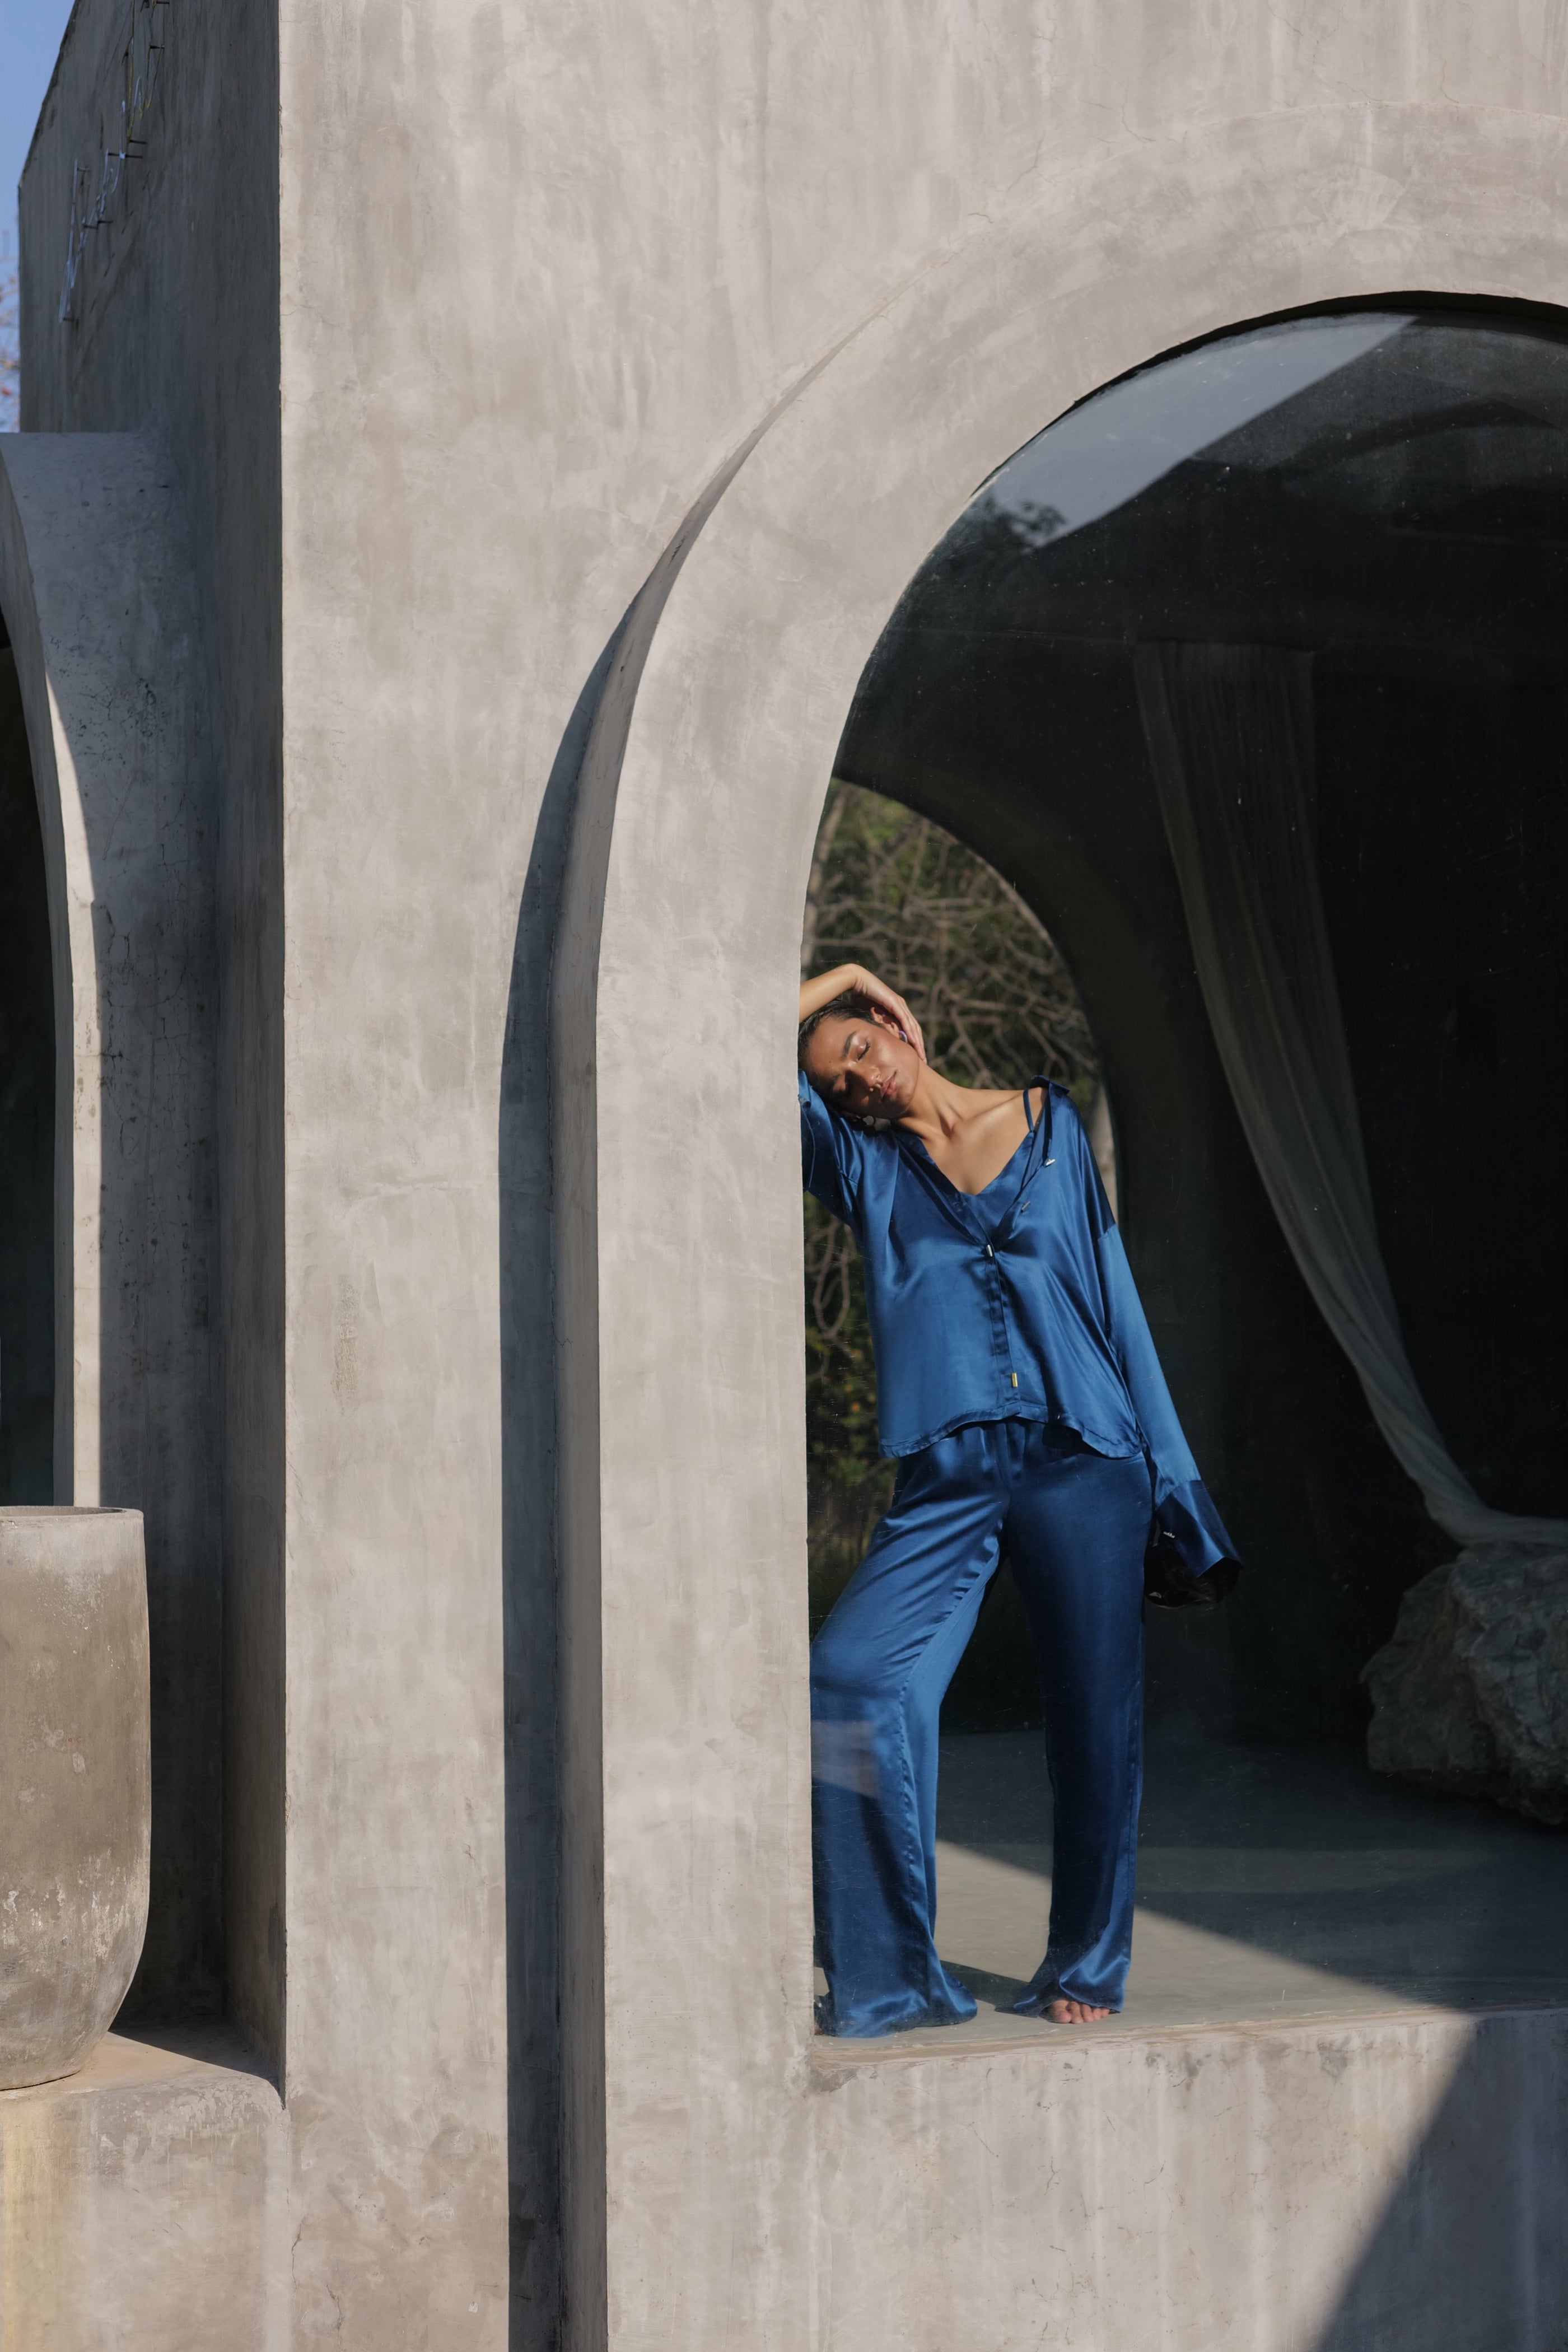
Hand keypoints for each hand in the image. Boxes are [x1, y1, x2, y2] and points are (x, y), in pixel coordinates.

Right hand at [799, 964, 926, 1061]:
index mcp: (895, 1008)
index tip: (915, 1054)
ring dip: (918, 1042)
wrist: (855, 981)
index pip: (908, 1027)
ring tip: (921, 1055)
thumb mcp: (868, 1014)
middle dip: (919, 1044)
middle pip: (914, 1028)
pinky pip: (905, 1021)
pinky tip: (914, 1043)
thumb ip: (874, 1022)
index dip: (913, 1041)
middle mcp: (900, 1006)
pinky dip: (911, 1033)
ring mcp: (899, 1004)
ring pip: (912, 1026)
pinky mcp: (895, 1003)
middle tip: (923, 1059)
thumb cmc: (858, 995)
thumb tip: (872, 1035)